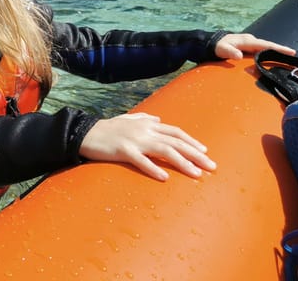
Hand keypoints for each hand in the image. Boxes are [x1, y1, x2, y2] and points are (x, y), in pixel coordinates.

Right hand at [79, 112, 215, 180]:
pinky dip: (153, 169)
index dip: (191, 141)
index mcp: (147, 124)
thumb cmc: (108, 128)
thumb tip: (158, 119)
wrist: (86, 133)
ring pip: (164, 151)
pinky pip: (140, 161)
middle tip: (211, 167)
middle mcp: (144, 130)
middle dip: (195, 155)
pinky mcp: (123, 150)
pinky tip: (164, 178)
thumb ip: (144, 118)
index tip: (205, 152)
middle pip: (175, 142)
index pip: (175, 132)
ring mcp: (134, 140)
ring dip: (182, 163)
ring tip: (196, 174)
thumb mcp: (128, 119)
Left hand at [214, 33, 295, 59]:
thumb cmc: (217, 47)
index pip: (265, 45)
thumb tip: (238, 55)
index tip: (291, 51)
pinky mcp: (249, 45)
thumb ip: (229, 52)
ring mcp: (250, 42)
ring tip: (289, 56)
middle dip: (281, 49)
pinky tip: (274, 56)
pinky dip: (269, 51)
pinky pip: (262, 48)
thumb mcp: (221, 50)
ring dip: (276, 50)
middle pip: (269, 45)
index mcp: (247, 41)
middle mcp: (251, 40)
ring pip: (266, 46)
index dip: (278, 48)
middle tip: (294, 55)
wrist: (212, 42)